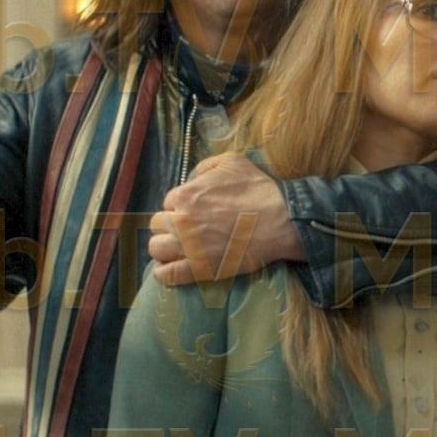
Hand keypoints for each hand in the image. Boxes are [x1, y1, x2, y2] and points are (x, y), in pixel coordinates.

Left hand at [147, 152, 303, 285]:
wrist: (280, 221)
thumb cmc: (258, 190)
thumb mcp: (232, 162)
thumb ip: (206, 166)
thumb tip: (194, 176)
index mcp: (186, 195)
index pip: (169, 201)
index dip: (180, 205)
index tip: (194, 210)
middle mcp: (181, 221)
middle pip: (157, 224)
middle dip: (169, 224)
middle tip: (187, 228)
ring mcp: (188, 247)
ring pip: (156, 249)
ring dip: (164, 247)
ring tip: (177, 247)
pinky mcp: (198, 269)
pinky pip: (166, 275)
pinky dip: (162, 273)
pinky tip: (167, 269)